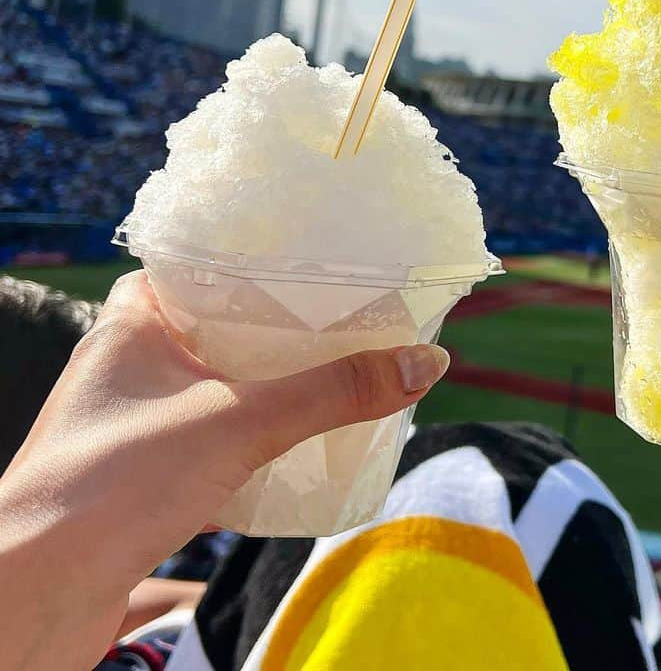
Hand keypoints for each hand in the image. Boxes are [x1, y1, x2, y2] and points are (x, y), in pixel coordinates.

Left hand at [0, 270, 449, 670]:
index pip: (195, 263)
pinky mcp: (140, 474)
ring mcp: (130, 420)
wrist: (31, 597)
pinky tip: (290, 438)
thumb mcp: (239, 421)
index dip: (253, 258)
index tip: (310, 259)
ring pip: (212, 381)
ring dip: (265, 380)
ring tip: (328, 371)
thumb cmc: (114, 483)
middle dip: (276, 324)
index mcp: (131, 321)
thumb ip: (332, 393)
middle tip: (340, 315)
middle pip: (214, 323)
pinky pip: (207, 432)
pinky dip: (249, 429)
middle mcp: (125, 363)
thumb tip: (426, 363)